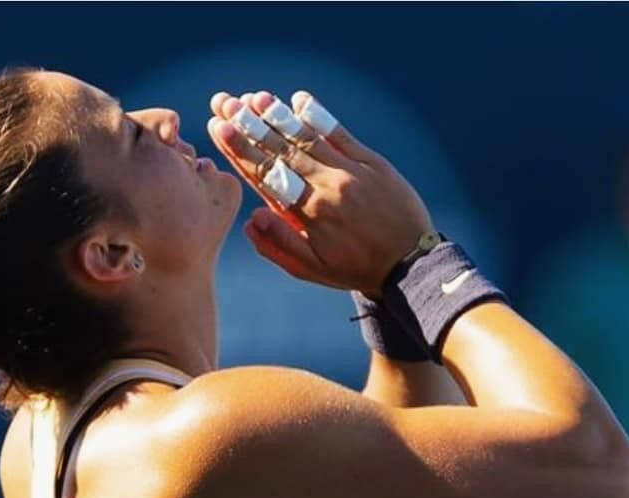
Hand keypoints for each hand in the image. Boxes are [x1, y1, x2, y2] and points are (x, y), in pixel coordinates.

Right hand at [207, 90, 434, 297]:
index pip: (267, 175)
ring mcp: (350, 171)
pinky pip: (340, 134)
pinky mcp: (372, 162)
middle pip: (281, 151)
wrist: (409, 261)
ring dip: (279, 117)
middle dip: (250, 126)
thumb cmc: (356, 268)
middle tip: (225, 102)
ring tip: (254, 98)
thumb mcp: (314, 269)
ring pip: (307, 138)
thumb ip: (280, 246)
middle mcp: (327, 187)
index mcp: (309, 214)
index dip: (241, 150)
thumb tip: (250, 220)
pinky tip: (298, 100)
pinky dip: (318, 116)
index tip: (219, 127)